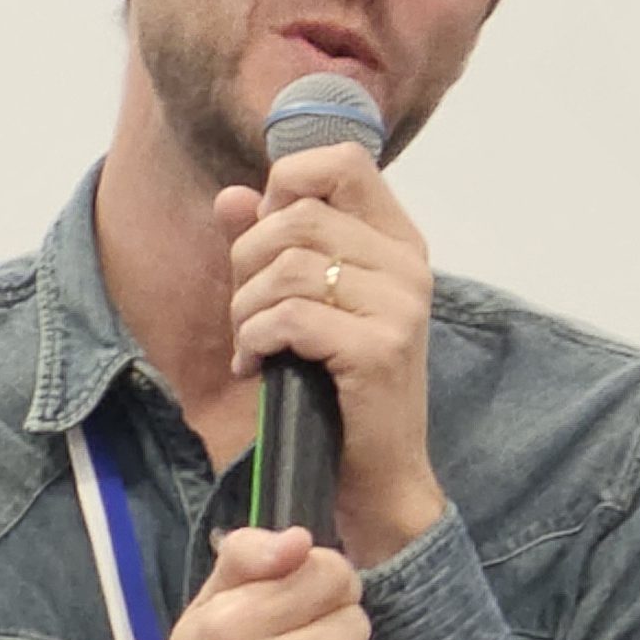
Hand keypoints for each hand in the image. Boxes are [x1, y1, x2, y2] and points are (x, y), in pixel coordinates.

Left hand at [215, 144, 445, 567]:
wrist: (379, 477)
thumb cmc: (339, 392)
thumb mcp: (305, 308)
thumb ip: (273, 247)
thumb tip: (231, 198)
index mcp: (397, 241)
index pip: (342, 161)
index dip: (287, 184)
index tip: (267, 238)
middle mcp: (407, 264)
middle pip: (298, 215)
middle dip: (248, 261)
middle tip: (247, 311)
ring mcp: (400, 305)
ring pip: (288, 266)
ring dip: (246, 308)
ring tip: (250, 345)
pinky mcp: (381, 348)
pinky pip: (291, 316)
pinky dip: (255, 340)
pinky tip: (255, 368)